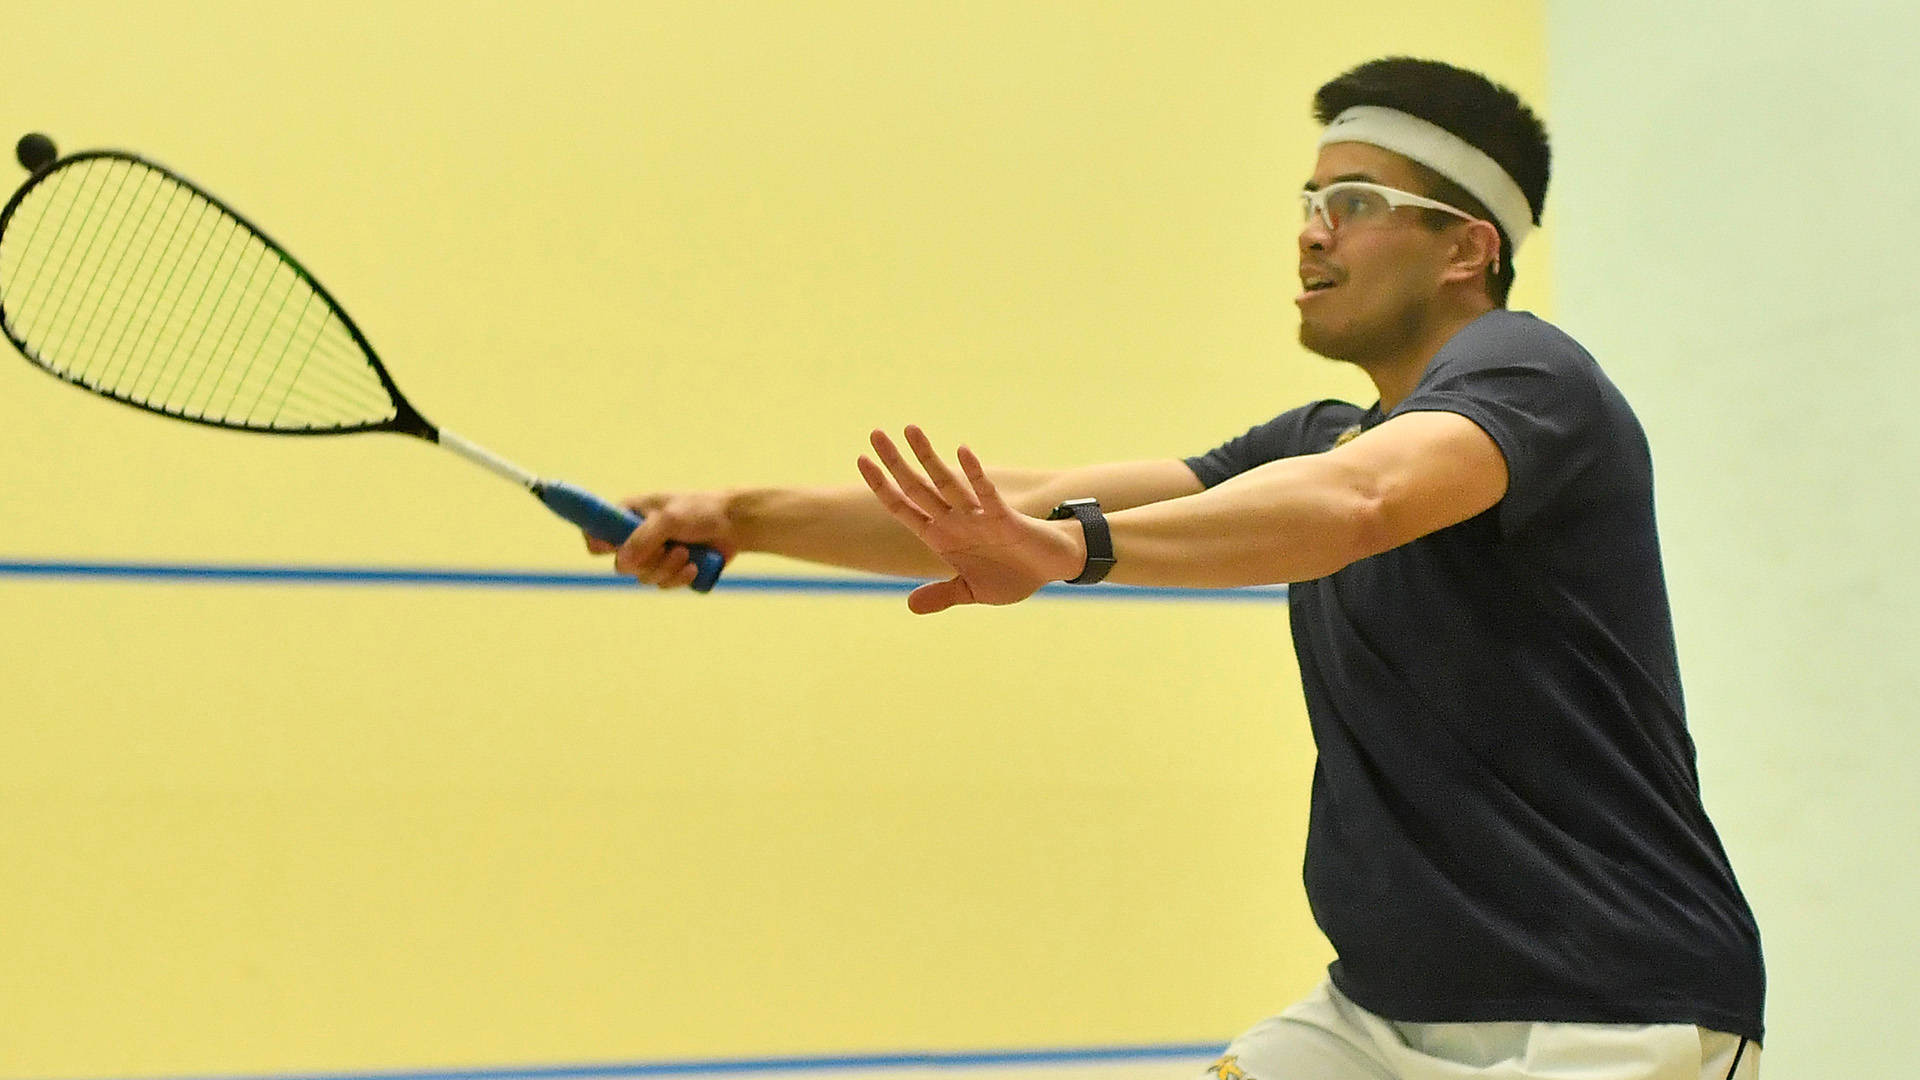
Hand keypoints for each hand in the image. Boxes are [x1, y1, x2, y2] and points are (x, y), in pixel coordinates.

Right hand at [589, 491, 738, 588]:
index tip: (614, 550)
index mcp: (629, 515)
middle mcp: (636, 536)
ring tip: (687, 554)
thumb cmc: (701, 511)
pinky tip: (694, 566)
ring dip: (667, 570)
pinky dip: (678, 578)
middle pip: (623, 565)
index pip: (596, 533)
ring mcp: (654, 554)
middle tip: (670, 550)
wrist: (735, 525)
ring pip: (644, 578)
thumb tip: (622, 563)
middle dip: (649, 562)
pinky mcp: (670, 569)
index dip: (599, 544)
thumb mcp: (669, 519)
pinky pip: (663, 585)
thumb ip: (643, 539)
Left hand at [857, 426, 1083, 613]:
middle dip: (895, 463)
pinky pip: (986, 492)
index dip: (882, 487)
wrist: (1051, 569)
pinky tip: (962, 452)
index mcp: (941, 537)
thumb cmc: (1012, 575)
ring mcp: (977, 516)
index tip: (862, 461)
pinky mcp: (1003, 516)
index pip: (903, 507)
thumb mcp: (972, 591)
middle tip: (874, 434)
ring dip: (928, 457)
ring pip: (946, 482)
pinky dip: (974, 473)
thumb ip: (943, 595)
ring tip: (910, 429)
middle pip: (917, 488)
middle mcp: (954, 521)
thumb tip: (911, 606)